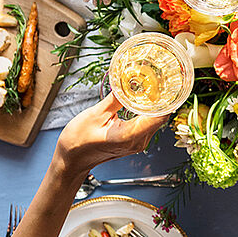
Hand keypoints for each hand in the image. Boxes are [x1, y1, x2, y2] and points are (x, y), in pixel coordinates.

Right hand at [0, 95, 167, 236]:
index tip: (165, 81)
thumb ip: (117, 98)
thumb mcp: (95, 114)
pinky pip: (147, 123)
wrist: (71, 160)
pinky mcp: (134, 141)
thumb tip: (129, 81)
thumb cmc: (78, 141)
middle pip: (160, 116)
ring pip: (155, 120)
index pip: (159, 115)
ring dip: (154, 103)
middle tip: (157, 76)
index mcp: (130, 135)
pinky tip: (142, 98)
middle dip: (161, 97)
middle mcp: (138, 141)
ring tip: (150, 84)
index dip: (166, 98)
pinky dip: (147, 110)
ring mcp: (138, 143)